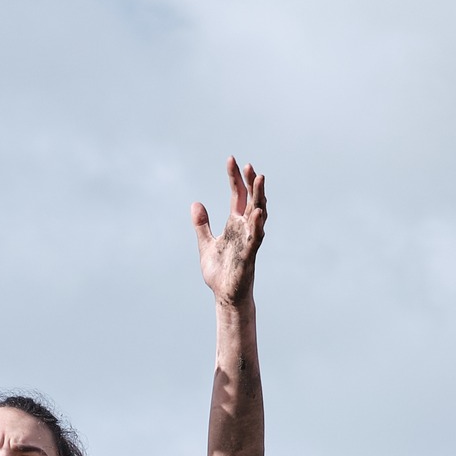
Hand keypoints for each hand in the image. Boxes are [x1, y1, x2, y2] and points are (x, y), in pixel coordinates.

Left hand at [192, 157, 266, 305]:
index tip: (231, 159)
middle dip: (250, 182)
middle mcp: (244, 229)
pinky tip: (258, 212)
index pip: (237, 195)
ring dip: (259, 197)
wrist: (224, 296)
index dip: (235, 178)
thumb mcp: (206, 244)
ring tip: (259, 178)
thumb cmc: (219, 272)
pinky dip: (257, 225)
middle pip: (251, 200)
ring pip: (257, 215)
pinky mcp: (249, 255)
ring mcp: (248, 241)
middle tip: (248, 165)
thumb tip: (196, 204)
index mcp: (234, 224)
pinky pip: (255, 238)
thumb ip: (202, 225)